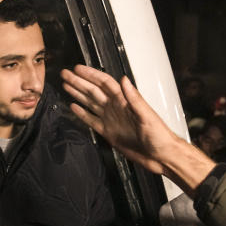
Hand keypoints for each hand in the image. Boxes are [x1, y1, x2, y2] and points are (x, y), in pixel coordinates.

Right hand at [61, 65, 214, 193]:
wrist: (160, 156)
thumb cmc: (159, 136)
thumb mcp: (147, 116)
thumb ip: (134, 99)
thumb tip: (124, 80)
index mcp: (125, 101)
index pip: (104, 83)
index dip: (91, 75)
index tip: (78, 69)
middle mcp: (116, 107)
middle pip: (93, 91)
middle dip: (79, 82)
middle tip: (65, 74)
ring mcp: (111, 119)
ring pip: (90, 103)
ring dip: (78, 94)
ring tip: (66, 85)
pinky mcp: (108, 132)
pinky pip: (92, 120)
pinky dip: (82, 113)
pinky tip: (73, 106)